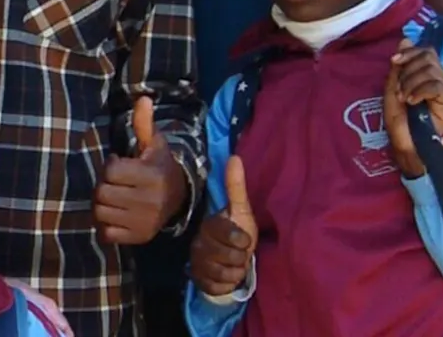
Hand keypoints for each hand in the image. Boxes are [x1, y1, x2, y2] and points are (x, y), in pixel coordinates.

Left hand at [93, 96, 186, 243]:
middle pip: (102, 193)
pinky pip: (107, 234)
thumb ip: (144, 123)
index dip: (110, 165)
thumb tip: (143, 98)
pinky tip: (115, 214)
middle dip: (103, 185)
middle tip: (113, 182)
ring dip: (102, 204)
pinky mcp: (139, 238)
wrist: (179, 198)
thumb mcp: (153, 143)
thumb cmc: (158, 165)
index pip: (109, 171)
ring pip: (101, 213)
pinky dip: (106, 225)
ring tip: (113, 197)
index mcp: (150, 176)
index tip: (119, 163)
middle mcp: (148, 202)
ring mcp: (144, 223)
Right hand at [189, 157, 257, 297]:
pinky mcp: (199, 281)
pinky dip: (226, 285)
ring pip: (218, 272)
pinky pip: (214, 286)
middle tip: (241, 255)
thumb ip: (236, 187)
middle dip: (238, 258)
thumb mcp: (241, 211)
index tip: (246, 241)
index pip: (222, 231)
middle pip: (221, 254)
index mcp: (208, 224)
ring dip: (234, 272)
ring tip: (235, 266)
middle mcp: (198, 242)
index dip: (239, 239)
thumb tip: (235, 156)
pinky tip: (228, 279)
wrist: (233, 265)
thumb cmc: (239, 235)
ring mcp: (197, 262)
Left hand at [385, 38, 442, 179]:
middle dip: (408, 70)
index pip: (426, 51)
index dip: (409, 53)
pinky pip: (436, 85)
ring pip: (431, 70)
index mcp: (430, 75)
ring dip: (410, 82)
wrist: (406, 142)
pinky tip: (412, 101)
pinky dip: (419, 90)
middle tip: (401, 89)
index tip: (395, 61)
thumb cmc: (399, 117)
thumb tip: (407, 40)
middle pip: (428, 57)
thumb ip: (401, 64)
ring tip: (405, 98)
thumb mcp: (394, 85)